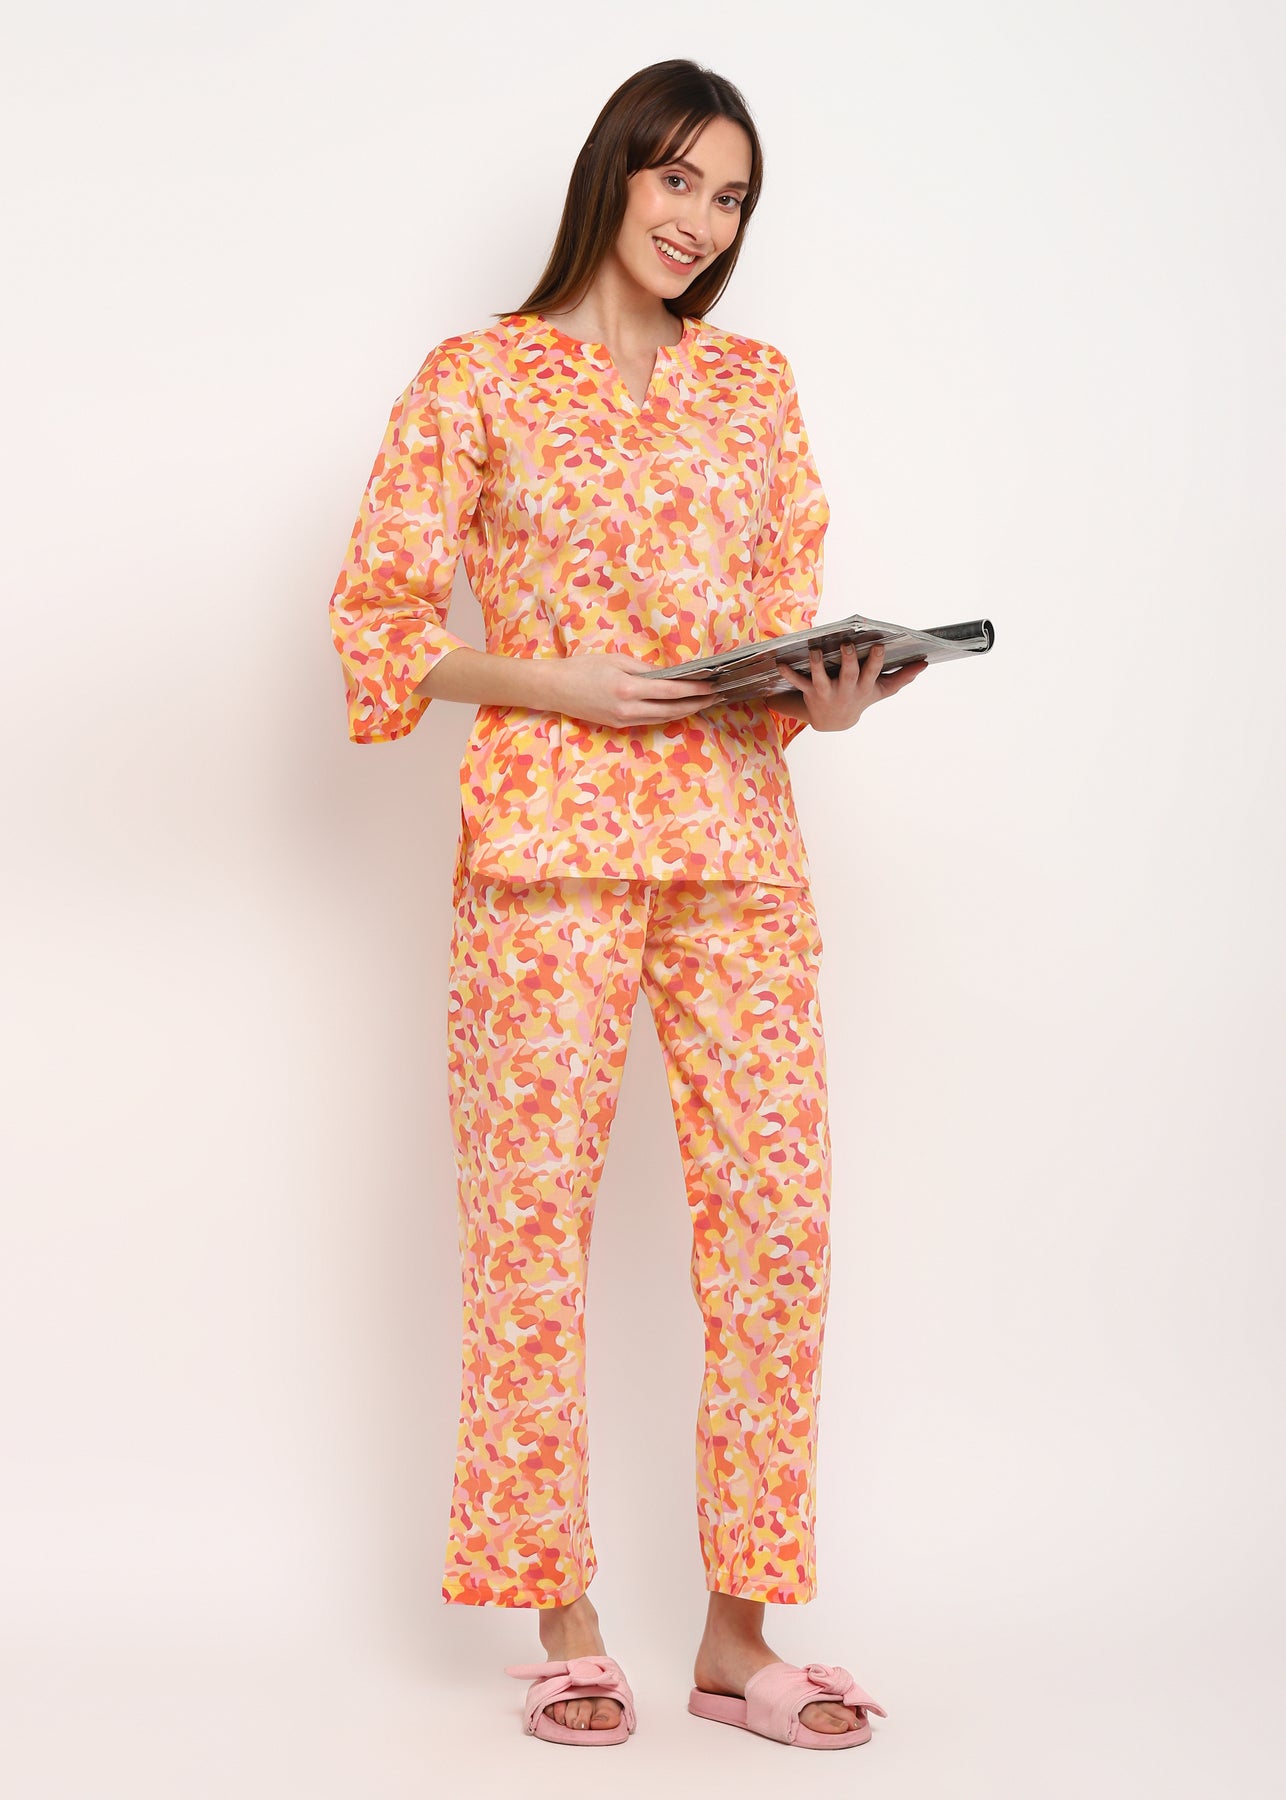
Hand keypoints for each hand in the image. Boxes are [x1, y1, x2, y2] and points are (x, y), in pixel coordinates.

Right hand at [548, 652, 717, 728]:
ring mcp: (624, 721)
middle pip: (672, 710)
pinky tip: (679, 708)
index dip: (694, 689)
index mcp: (628, 689)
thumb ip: (645, 670)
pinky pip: (650, 721)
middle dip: (696, 704)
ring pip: (663, 719)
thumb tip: (670, 676)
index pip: (671, 691)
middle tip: (716, 697)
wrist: (555, 688)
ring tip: (703, 703)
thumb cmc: (584, 667)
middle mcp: (629, 709)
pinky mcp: (619, 726)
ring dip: (685, 712)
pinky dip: (667, 715)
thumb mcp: (617, 660)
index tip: (712, 685)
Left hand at [775, 640, 928, 730]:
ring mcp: (827, 692)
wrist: (834, 722)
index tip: (879, 646)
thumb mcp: (881, 691)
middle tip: (847, 645)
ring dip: (817, 664)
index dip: (875, 661)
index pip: (872, 673)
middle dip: (848, 660)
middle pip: (848, 674)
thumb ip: (902, 677)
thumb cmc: (861, 698)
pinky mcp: (810, 693)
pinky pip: (798, 683)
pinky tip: (780, 663)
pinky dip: (789, 673)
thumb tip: (924, 664)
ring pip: (821, 678)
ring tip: (814, 649)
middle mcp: (846, 690)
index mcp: (864, 687)